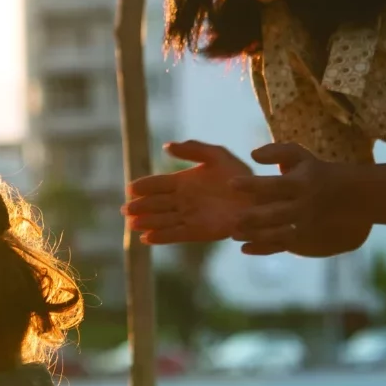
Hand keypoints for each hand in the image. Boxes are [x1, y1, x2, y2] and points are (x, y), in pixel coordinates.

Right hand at [124, 140, 253, 244]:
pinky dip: (162, 238)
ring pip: (163, 220)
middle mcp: (183, 200)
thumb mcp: (217, 155)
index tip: (130, 189)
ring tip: (132, 225)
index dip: (143, 186)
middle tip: (125, 210)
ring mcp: (190, 217)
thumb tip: (166, 146)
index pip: (158, 184)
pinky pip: (176, 234)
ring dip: (147, 223)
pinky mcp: (199, 231)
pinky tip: (147, 239)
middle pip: (156, 204)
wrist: (259, 197)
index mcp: (183, 181)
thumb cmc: (239, 174)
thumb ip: (193, 148)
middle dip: (140, 207)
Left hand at [235, 142, 354, 253]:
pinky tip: (244, 248)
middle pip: (275, 214)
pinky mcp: (304, 238)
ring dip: (255, 236)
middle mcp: (303, 205)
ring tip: (233, 234)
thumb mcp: (302, 156)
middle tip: (230, 218)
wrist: (351, 197)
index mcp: (301, 183)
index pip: (274, 185)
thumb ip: (277, 151)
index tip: (231, 183)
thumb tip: (252, 155)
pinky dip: (263, 249)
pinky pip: (282, 246)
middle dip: (252, 217)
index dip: (252, 184)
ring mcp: (304, 224)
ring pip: (277, 233)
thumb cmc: (317, 172)